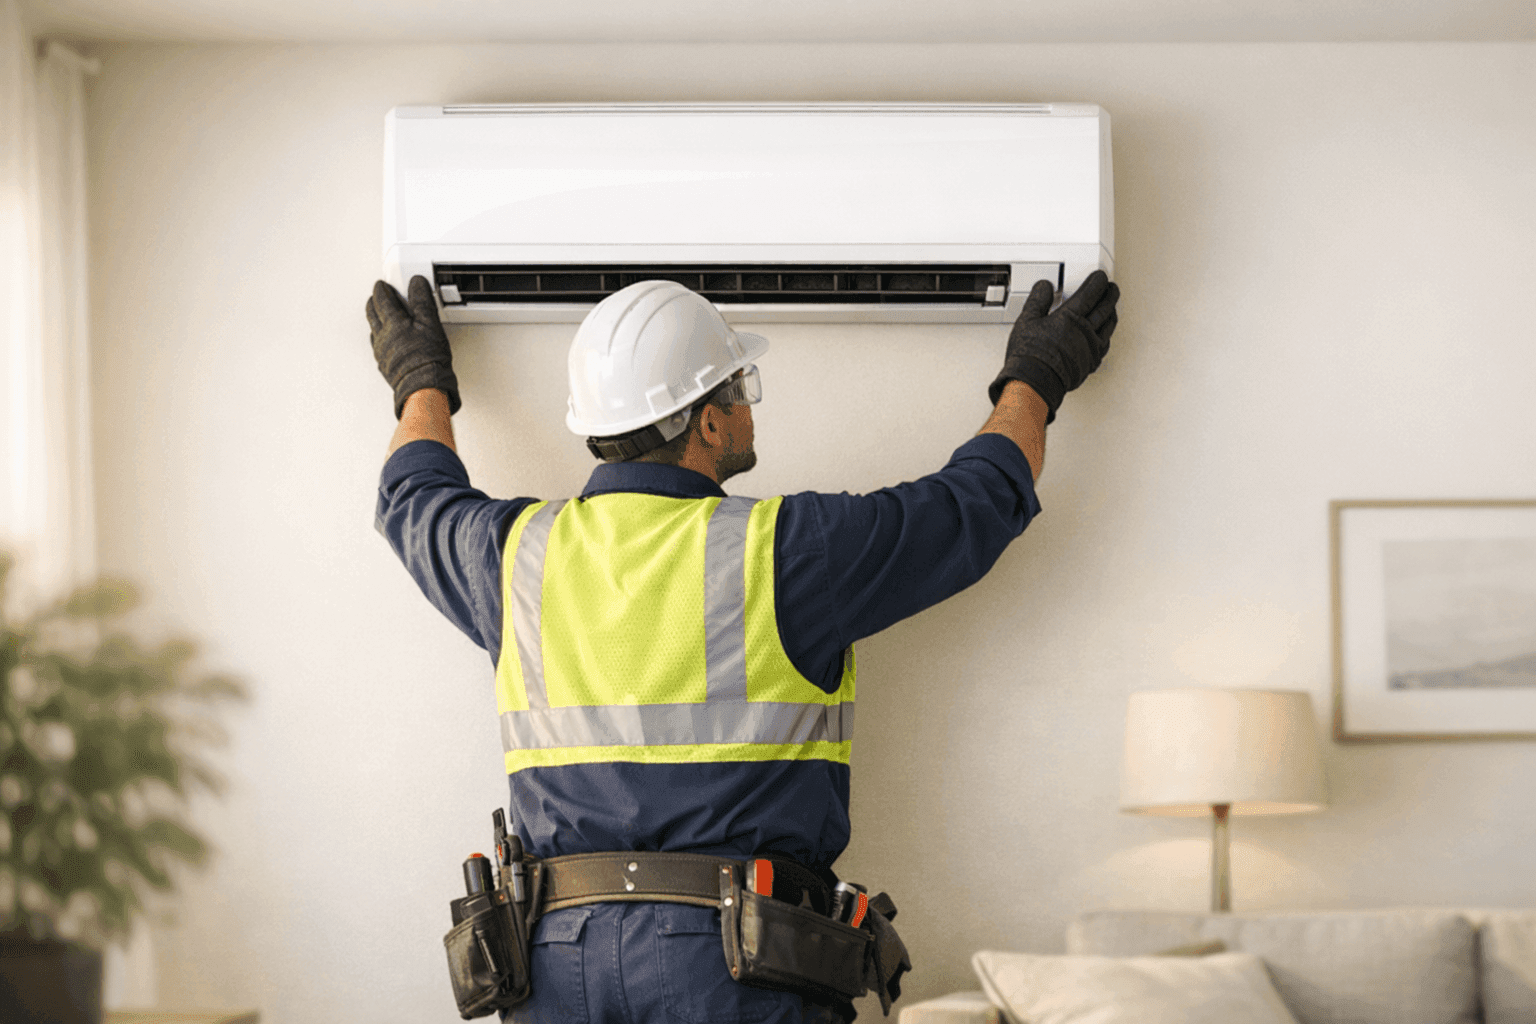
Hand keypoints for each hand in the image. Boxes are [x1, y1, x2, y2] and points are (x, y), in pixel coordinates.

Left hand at [365, 276, 460, 418]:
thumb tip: (416, 283)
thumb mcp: (430, 323)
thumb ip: (422, 301)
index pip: (383, 299)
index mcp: (393, 322)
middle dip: (374, 301)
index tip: (382, 284)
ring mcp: (382, 351)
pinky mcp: (385, 365)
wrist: (423, 386)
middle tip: (376, 295)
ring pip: (373, 329)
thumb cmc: (427, 357)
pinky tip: (383, 339)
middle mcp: (383, 335)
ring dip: (374, 318)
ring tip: (377, 314)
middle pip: (373, 312)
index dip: (382, 289)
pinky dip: (378, 337)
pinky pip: (376, 345)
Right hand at [988, 269, 1118, 422]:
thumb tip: (1044, 287)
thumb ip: (1037, 300)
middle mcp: (1085, 331)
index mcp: (1069, 317)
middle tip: (1110, 287)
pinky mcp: (1091, 362)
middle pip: (1105, 306)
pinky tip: (1104, 332)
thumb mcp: (1026, 321)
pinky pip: (1105, 343)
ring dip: (1112, 312)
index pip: (1091, 293)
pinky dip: (1107, 333)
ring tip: (1111, 306)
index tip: (1099, 277)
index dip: (1098, 281)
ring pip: (1109, 325)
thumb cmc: (1029, 356)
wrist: (1034, 383)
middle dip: (1110, 293)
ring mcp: (1091, 348)